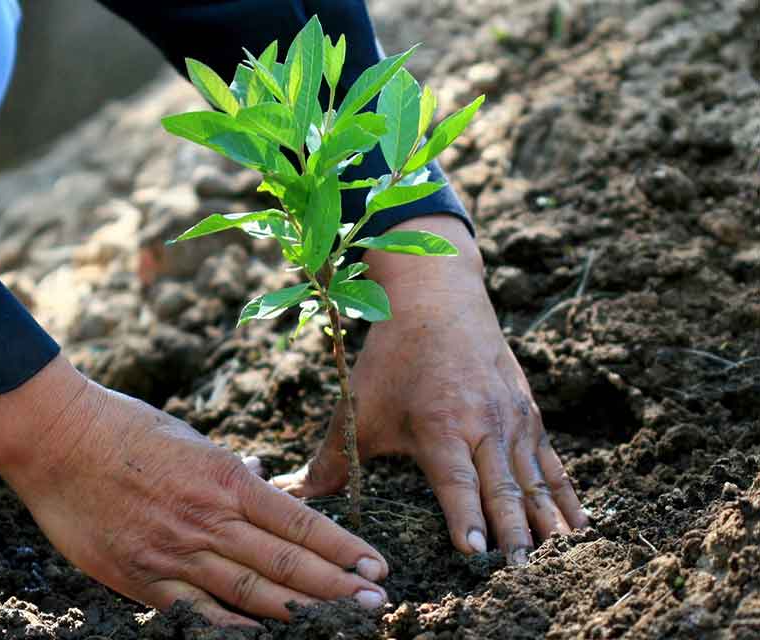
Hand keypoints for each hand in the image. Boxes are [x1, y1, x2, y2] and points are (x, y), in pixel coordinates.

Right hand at [0, 356, 389, 625]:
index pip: (298, 521)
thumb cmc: (125, 428)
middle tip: (377, 604)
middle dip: (337, 586)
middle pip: (286, 562)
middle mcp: (209, 519)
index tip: (375, 565)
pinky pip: (197, 613)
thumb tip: (263, 482)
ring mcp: (175, 552)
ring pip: (252, 591)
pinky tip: (266, 637)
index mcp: (225, 478)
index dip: (341, 547)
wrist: (57, 439)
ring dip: (301, 610)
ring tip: (342, 623)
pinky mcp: (141, 578)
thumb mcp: (190, 437)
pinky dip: (235, 628)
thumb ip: (229, 469)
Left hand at [272, 216, 587, 563]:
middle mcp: (483, 423)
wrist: (438, 299)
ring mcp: (512, 418)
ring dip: (546, 520)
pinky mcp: (528, 413)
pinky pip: (551, 462)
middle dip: (513, 531)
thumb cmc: (394, 358)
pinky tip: (578, 525)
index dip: (466, 516)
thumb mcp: (359, 406)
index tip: (477, 551)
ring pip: (533, 478)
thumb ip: (331, 458)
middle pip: (503, 486)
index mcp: (439, 425)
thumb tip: (290, 493)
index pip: (456, 481)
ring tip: (559, 560)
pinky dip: (565, 494)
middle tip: (522, 570)